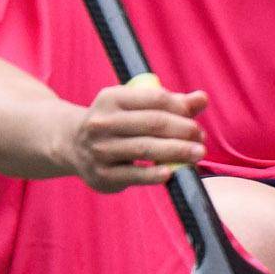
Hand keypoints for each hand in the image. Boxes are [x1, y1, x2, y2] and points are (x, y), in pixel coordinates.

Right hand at [67, 78, 208, 190]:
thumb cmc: (116, 123)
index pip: (154, 99)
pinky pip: (133, 175)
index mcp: (110, 98)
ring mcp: (100, 149)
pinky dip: (154, 174)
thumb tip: (202, 99)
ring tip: (198, 154)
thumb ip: (170, 103)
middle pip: (153, 123)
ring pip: (145, 149)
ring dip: (177, 151)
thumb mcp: (134, 107)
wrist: (72, 145)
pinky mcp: (102, 174)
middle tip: (201, 138)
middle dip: (183, 130)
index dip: (180, 108)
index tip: (195, 118)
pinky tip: (171, 172)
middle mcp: (101, 122)